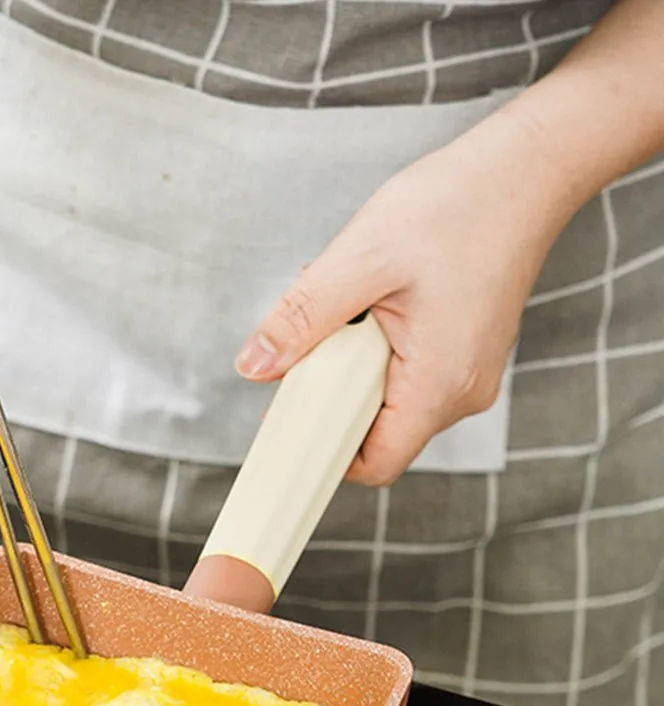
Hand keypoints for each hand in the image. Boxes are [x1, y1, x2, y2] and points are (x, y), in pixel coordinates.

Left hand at [234, 108, 570, 486]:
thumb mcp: (361, 259)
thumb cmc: (460, 205)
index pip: (375, 464)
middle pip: (376, 433)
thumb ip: (303, 318)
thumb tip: (254, 364)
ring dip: (350, 365)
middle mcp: (462, 391)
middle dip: (331, 394)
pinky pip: (406, 373)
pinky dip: (374, 348)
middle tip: (311, 341)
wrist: (524, 170)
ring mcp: (467, 374)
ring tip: (349, 305)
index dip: (323, 453)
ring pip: (387, 400)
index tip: (285, 425)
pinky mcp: (464, 353)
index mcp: (441, 383)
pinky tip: (370, 300)